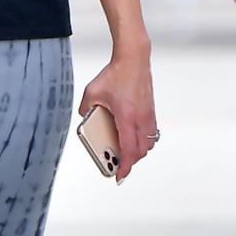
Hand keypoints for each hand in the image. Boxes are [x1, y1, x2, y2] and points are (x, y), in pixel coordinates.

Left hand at [79, 51, 155, 180]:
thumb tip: (84, 118)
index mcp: (127, 116)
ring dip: (138, 152)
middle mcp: (141, 118)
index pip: (128, 149)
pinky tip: (132, 138)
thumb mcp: (92, 91)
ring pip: (148, 144)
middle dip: (130, 161)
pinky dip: (143, 141)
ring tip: (124, 153)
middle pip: (140, 151)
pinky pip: (151, 134)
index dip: (124, 166)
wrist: (133, 59)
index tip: (119, 176)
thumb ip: (86, 108)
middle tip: (118, 166)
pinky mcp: (151, 111)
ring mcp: (149, 115)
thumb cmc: (115, 74)